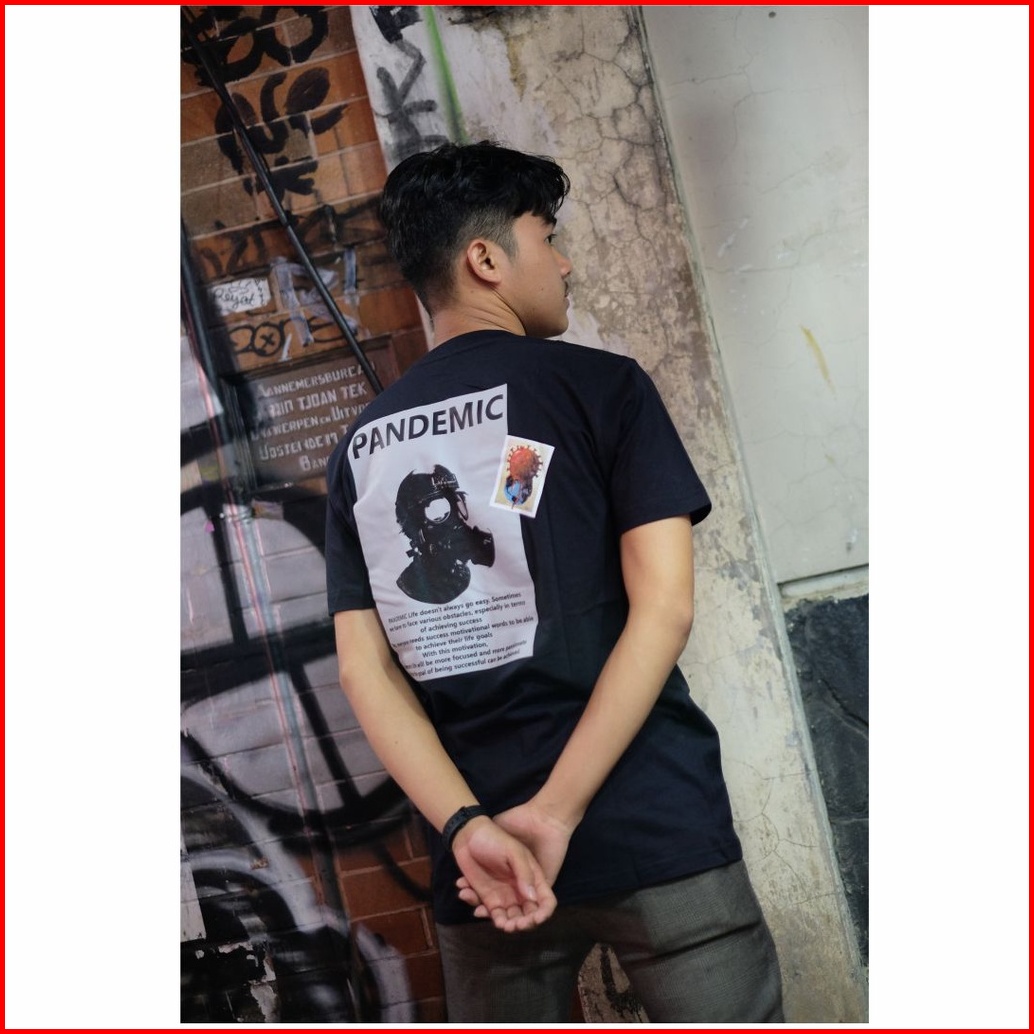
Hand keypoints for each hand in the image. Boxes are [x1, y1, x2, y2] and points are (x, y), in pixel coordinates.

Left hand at [456, 802, 573, 917]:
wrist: (469, 835)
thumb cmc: (496, 839)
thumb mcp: (514, 852)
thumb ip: (525, 873)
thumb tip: (531, 899)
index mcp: (533, 878)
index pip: (545, 901)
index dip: (543, 913)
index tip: (534, 919)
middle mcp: (521, 890)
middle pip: (528, 915)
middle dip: (521, 924)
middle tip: (511, 925)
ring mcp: (505, 895)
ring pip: (510, 918)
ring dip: (505, 924)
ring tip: (495, 919)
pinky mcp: (488, 897)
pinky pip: (491, 913)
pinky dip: (484, 914)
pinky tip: (475, 905)